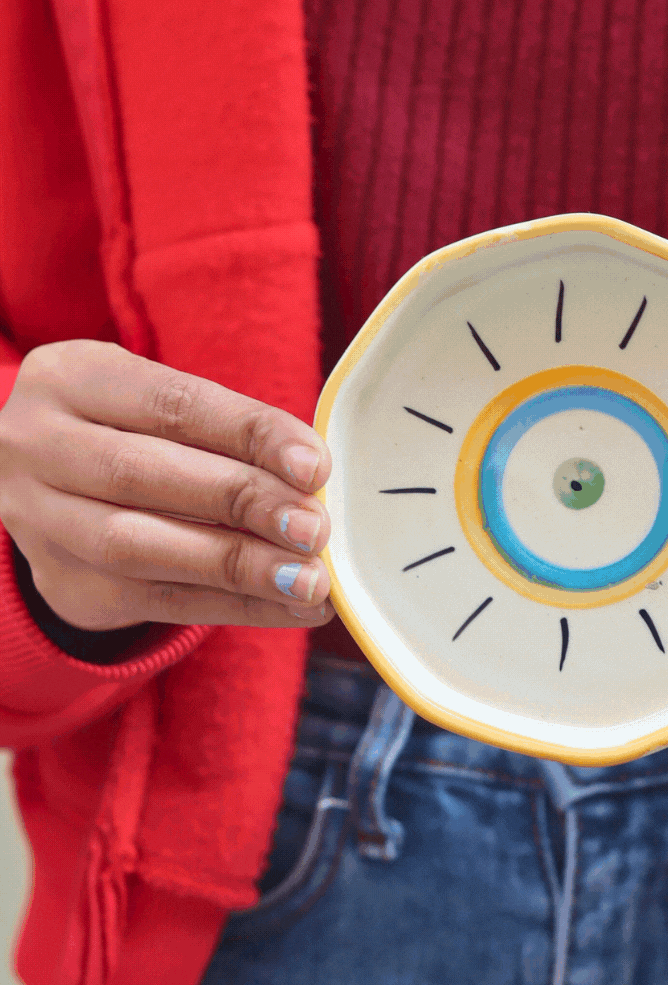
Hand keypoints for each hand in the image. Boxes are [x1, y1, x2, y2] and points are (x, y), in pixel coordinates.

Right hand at [0, 341, 335, 631]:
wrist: (48, 485)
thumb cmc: (129, 431)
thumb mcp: (155, 403)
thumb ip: (223, 431)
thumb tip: (312, 479)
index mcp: (69, 379)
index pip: (168, 403)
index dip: (247, 433)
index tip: (313, 465)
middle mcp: (38, 446)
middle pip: (140, 475)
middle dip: (240, 501)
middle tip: (312, 527)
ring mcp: (40, 521)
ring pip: (137, 548)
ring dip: (237, 566)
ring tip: (309, 578)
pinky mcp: (65, 585)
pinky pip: (156, 603)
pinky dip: (235, 605)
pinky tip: (290, 605)